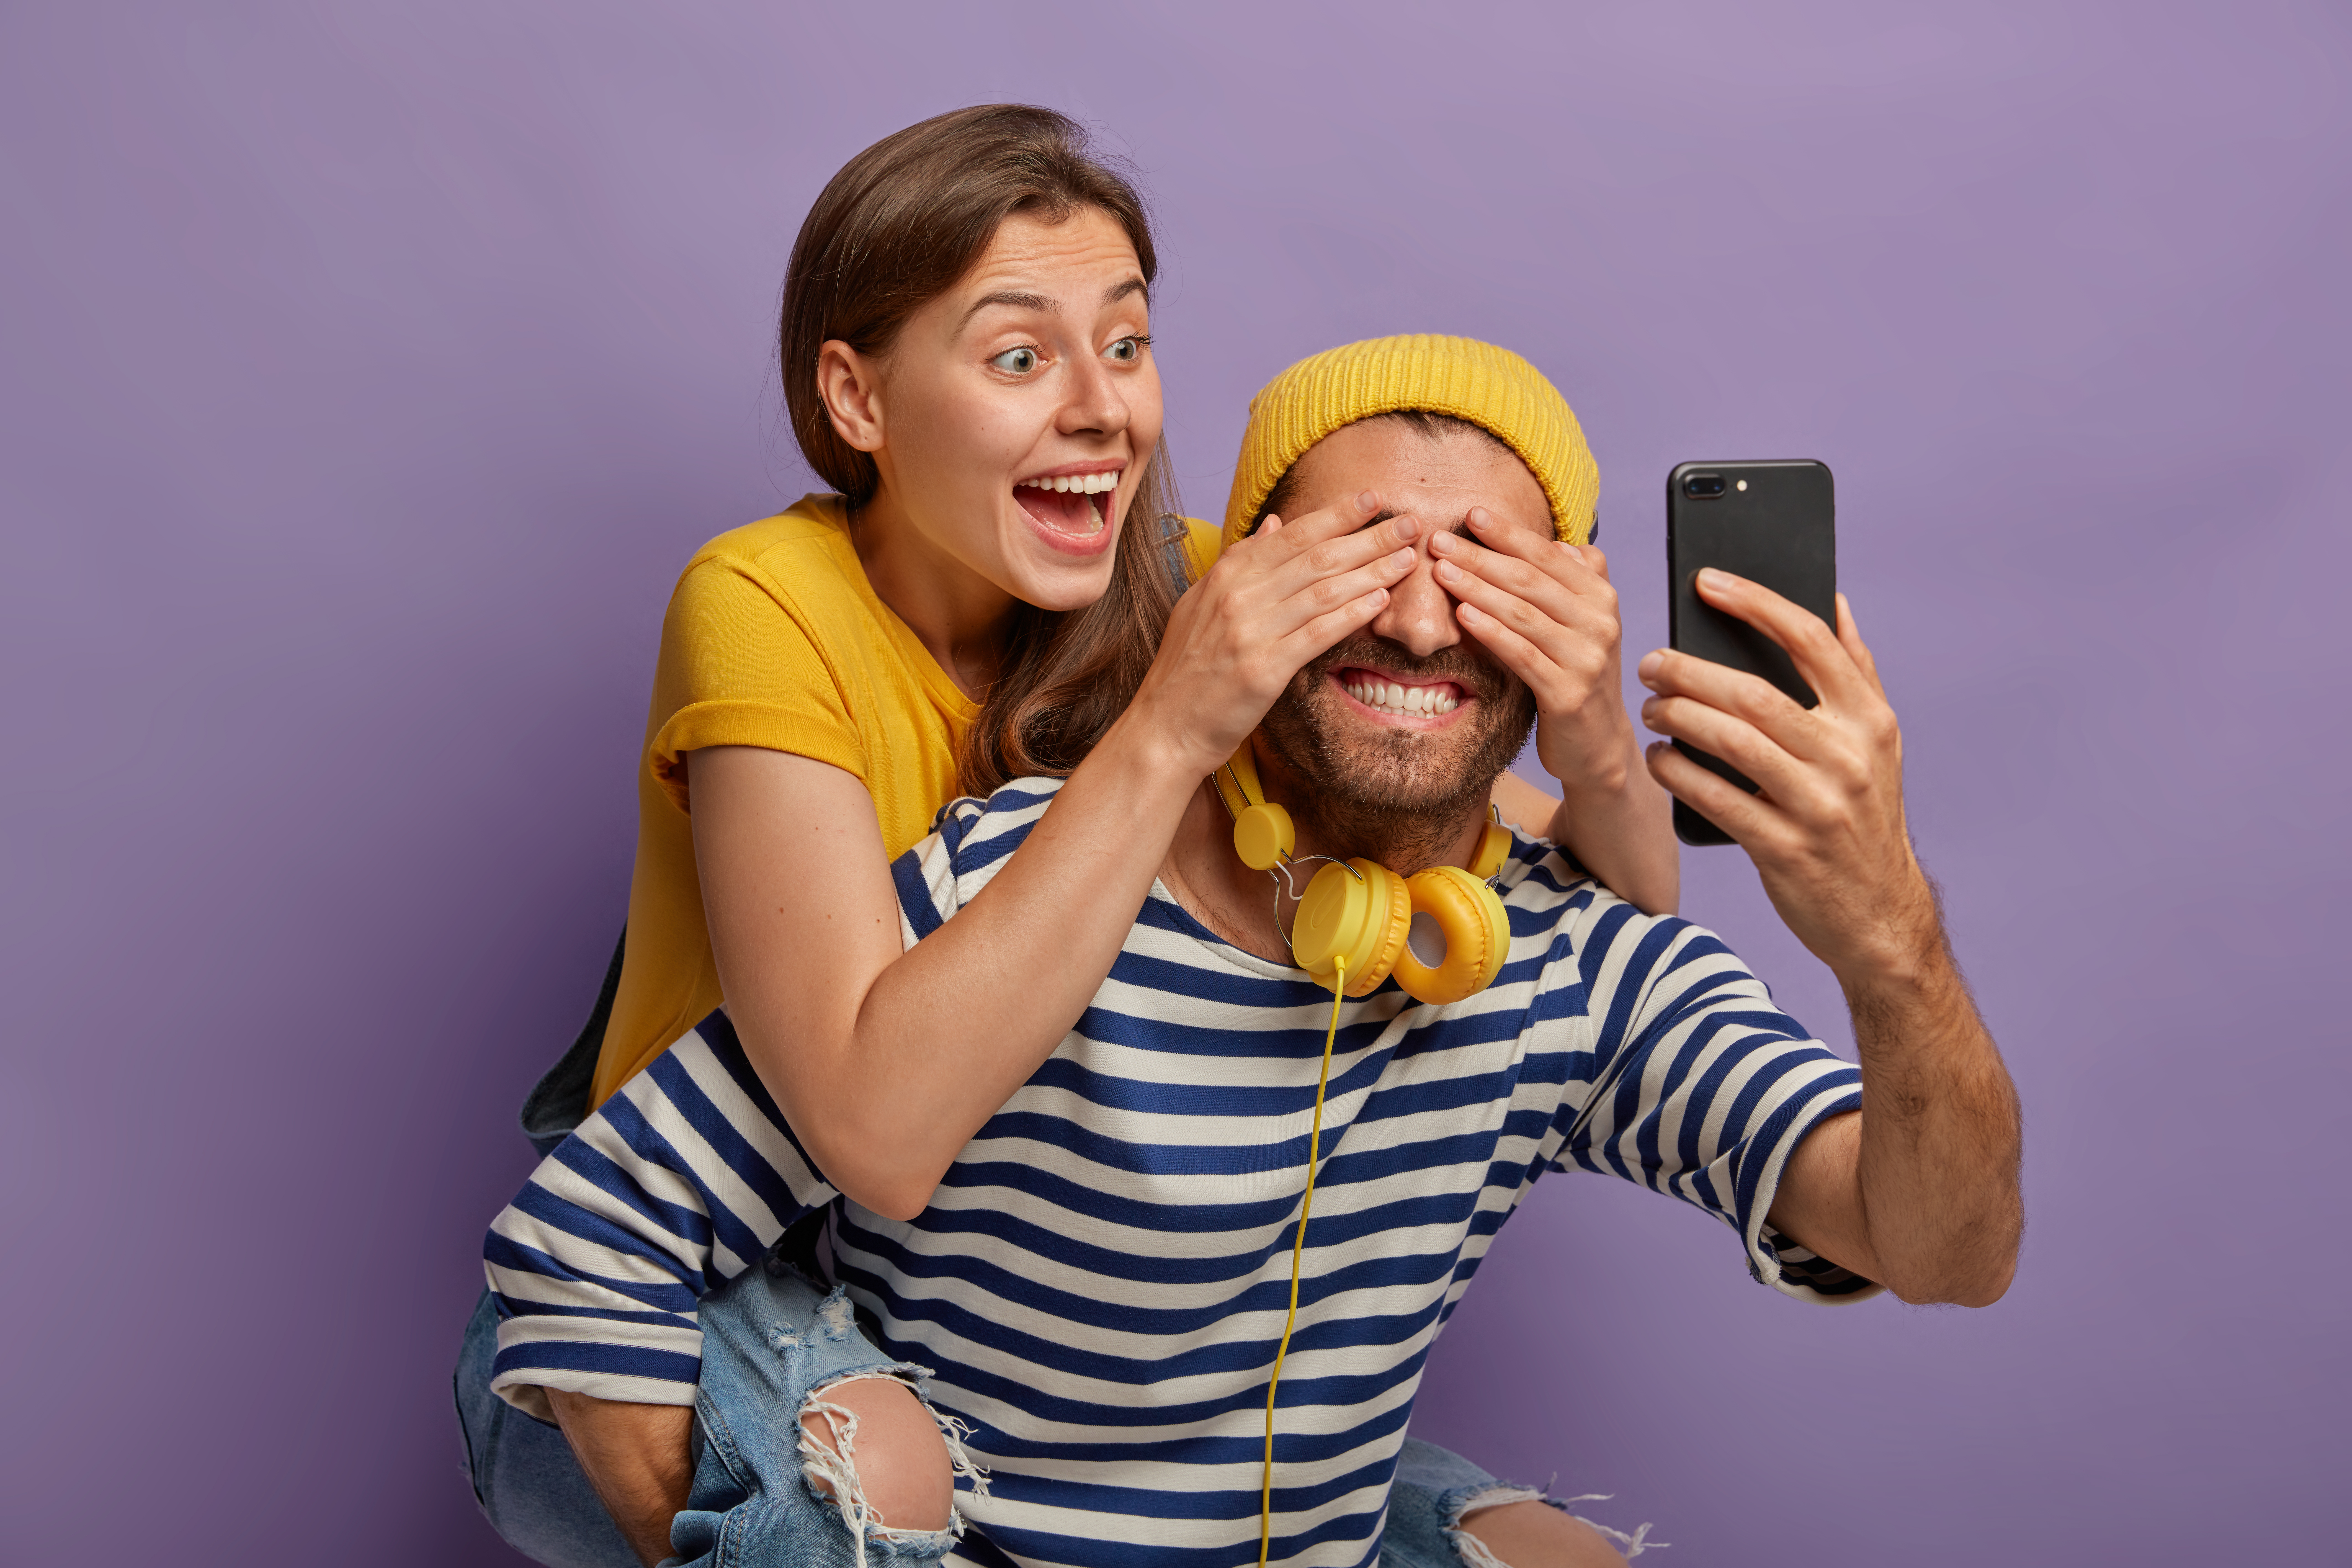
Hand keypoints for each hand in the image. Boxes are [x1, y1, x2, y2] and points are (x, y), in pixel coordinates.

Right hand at [1133, 492, 1420, 774]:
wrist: (1164, 726)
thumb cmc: (1189, 668)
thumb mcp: (1203, 603)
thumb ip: (1240, 562)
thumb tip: (1275, 523)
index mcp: (1226, 575)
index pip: (1292, 535)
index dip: (1336, 515)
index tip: (1372, 499)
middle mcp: (1237, 596)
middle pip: (1316, 556)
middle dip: (1368, 536)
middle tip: (1410, 522)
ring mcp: (1249, 631)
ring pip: (1323, 590)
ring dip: (1371, 571)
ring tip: (1408, 558)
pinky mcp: (1262, 669)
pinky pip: (1317, 634)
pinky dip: (1351, 615)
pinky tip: (1380, 601)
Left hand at [1428, 510, 1634, 794]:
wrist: (1598, 742)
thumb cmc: (1578, 674)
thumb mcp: (1583, 623)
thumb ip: (1575, 582)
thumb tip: (1560, 542)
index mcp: (1601, 597)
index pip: (1549, 556)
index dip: (1509, 534)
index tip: (1471, 514)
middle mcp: (1600, 623)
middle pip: (1530, 580)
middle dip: (1481, 557)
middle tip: (1439, 540)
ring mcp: (1586, 659)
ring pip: (1523, 613)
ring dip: (1478, 588)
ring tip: (1441, 571)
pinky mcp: (1567, 693)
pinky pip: (1522, 654)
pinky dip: (1492, 631)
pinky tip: (1463, 615)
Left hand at [1637, 571, 1937, 983]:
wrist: (1880, 913)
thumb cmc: (1864, 815)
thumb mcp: (1876, 743)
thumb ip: (1856, 672)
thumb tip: (1834, 600)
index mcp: (1869, 720)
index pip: (1810, 639)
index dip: (1755, 601)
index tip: (1706, 581)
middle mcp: (1848, 756)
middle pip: (1754, 692)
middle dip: (1691, 671)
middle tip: (1651, 664)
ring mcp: (1818, 804)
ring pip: (1731, 741)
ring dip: (1678, 718)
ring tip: (1651, 708)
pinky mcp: (1784, 847)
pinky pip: (1717, 798)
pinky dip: (1679, 774)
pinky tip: (1659, 760)